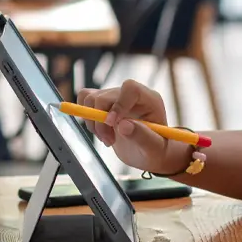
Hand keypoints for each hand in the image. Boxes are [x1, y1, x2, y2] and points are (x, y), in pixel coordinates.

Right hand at [76, 81, 191, 175]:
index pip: (130, 88)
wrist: (148, 152)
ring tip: (107, 139)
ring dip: (93, 123)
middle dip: (101, 122)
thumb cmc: (156, 149)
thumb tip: (123, 126)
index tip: (112, 124)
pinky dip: (87, 118)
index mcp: (149, 99)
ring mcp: (115, 97)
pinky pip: (85, 99)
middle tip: (109, 141)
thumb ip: (142, 136)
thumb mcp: (154, 148)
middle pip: (104, 95)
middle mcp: (131, 94)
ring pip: (91, 98)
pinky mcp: (103, 104)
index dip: (118, 104)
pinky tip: (100, 131)